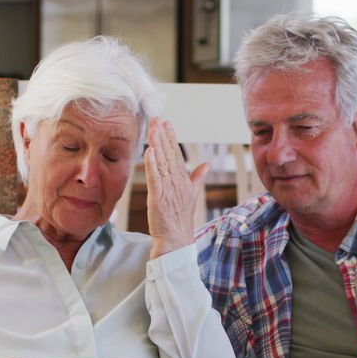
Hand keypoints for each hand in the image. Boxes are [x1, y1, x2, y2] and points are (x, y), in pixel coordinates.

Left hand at [143, 118, 207, 258]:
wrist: (176, 238)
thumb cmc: (181, 218)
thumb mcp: (192, 195)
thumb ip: (198, 177)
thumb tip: (207, 164)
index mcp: (184, 180)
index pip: (177, 154)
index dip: (171, 137)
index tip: (166, 123)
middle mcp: (177, 182)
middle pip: (169, 154)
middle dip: (163, 135)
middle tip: (157, 119)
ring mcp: (168, 189)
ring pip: (162, 162)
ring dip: (157, 144)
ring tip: (152, 128)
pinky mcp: (158, 197)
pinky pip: (154, 178)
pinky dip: (152, 164)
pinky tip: (149, 151)